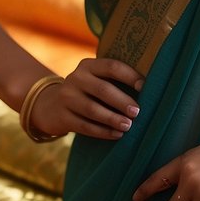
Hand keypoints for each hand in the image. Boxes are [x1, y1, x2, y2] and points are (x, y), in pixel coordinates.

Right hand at [30, 57, 144, 139]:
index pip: (111, 66)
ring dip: (113, 119)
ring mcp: (66, 97)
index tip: (144, 86)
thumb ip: (113, 81)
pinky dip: (103, 131)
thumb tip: (149, 89)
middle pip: (102, 89)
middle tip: (137, 112)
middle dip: (122, 101)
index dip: (128, 75)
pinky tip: (117, 135)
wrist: (50, 105)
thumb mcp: (94, 80)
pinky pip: (85, 126)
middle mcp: (76, 78)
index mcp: (88, 65)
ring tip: (128, 126)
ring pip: (92, 109)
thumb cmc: (86, 92)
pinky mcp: (62, 117)